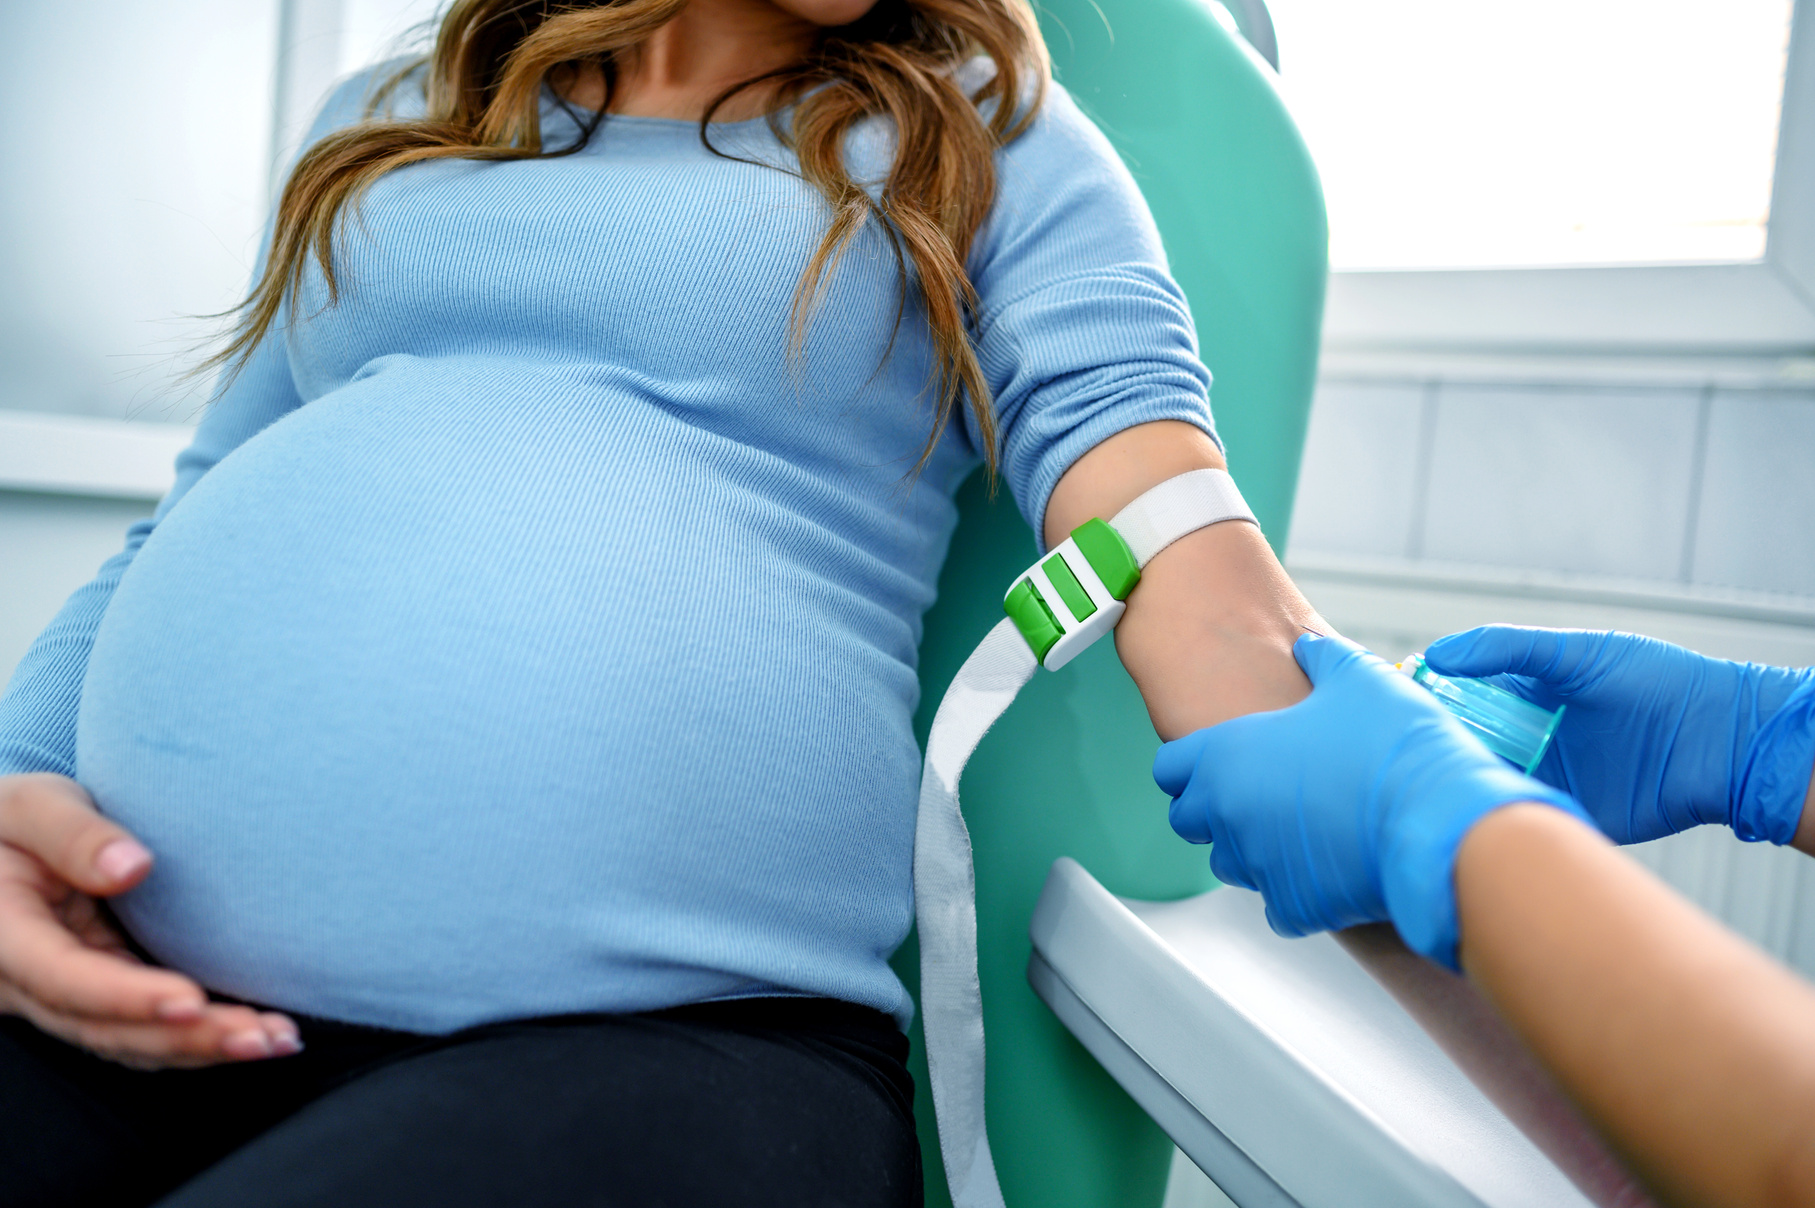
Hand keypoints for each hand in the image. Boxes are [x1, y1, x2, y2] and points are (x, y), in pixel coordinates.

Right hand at [0, 773, 300, 1067]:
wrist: (2, 844)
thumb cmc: (13, 821)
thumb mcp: (30, 807)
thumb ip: (72, 833)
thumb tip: (131, 866)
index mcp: (3, 936)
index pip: (63, 978)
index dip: (127, 997)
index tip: (190, 1002)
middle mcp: (26, 983)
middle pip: (104, 1027)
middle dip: (184, 1038)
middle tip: (257, 1037)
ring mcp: (61, 997)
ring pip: (128, 1041)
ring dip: (201, 1048)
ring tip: (274, 1041)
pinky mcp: (95, 996)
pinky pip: (141, 1030)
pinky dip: (195, 1038)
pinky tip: (254, 1035)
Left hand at [1154, 634, 1582, 967]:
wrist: (1438, 822)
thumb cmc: (1395, 747)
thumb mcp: (1358, 678)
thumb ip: (1321, 658)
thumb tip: (1309, 647)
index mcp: (1228, 756)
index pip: (1169, 767)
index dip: (1190, 763)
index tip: (1215, 761)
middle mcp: (1229, 814)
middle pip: (1189, 819)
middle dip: (1214, 809)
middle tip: (1261, 793)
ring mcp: (1258, 865)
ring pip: (1231, 863)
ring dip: (1254, 848)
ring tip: (1301, 827)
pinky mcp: (1294, 907)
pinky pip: (1278, 904)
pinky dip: (1297, 890)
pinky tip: (1331, 864)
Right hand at [1424, 627, 1814, 845]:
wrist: (1722, 742)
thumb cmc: (1659, 683)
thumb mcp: (1577, 653)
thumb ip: (1507, 650)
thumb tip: (1436, 654)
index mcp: (1524, 696)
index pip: (1456, 698)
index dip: (1422, 701)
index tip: (1388, 704)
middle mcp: (1526, 738)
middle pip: (1459, 745)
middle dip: (1428, 748)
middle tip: (1393, 751)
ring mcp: (1542, 779)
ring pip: (1479, 784)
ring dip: (1454, 785)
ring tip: (1419, 784)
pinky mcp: (1563, 815)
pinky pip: (1515, 823)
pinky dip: (1490, 821)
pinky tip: (1467, 815)